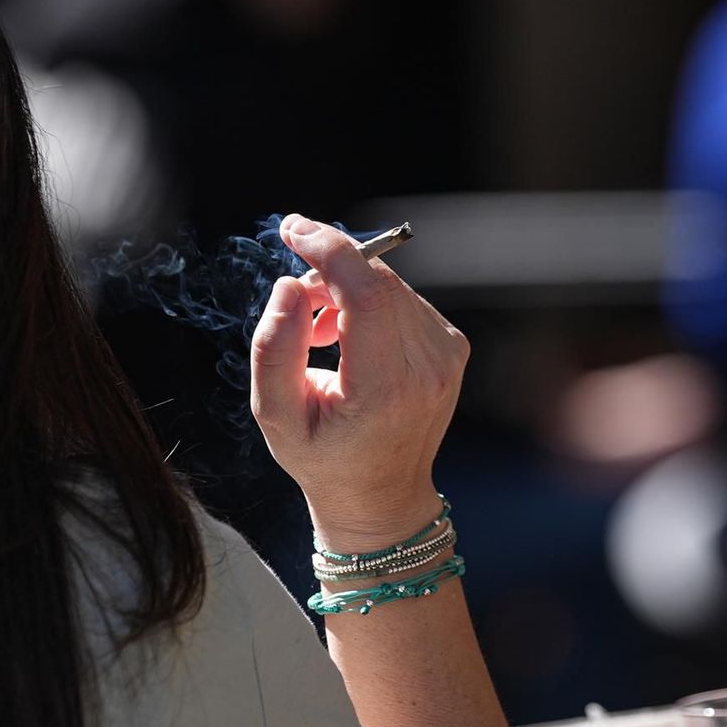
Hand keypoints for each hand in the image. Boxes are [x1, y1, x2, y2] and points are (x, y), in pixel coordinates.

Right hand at [249, 215, 469, 546]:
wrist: (383, 496)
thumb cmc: (324, 458)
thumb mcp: (277, 417)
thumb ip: (274, 348)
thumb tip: (291, 285)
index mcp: (385, 389)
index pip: (368, 294)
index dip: (329, 250)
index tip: (292, 230)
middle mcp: (428, 368)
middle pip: (378, 281)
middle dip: (328, 269)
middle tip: (294, 298)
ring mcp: (448, 356)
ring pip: (390, 284)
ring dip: (346, 290)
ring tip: (318, 333)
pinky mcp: (453, 346)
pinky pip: (404, 298)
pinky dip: (369, 302)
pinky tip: (348, 338)